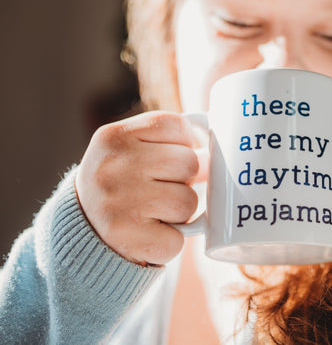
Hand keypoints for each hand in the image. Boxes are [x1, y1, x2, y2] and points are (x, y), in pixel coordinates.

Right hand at [75, 111, 205, 265]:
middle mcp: (112, 168)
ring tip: (155, 211)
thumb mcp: (132, 150)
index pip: (177, 126)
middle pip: (189, 163)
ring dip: (180, 211)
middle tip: (161, 188)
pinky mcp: (128, 239)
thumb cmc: (122, 185)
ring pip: (188, 201)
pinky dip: (172, 240)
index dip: (182, 144)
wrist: (83, 230)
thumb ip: (170, 141)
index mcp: (114, 137)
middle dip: (184, 178)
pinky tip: (150, 234)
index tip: (165, 159)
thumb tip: (213, 154)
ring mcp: (118, 204)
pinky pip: (179, 239)